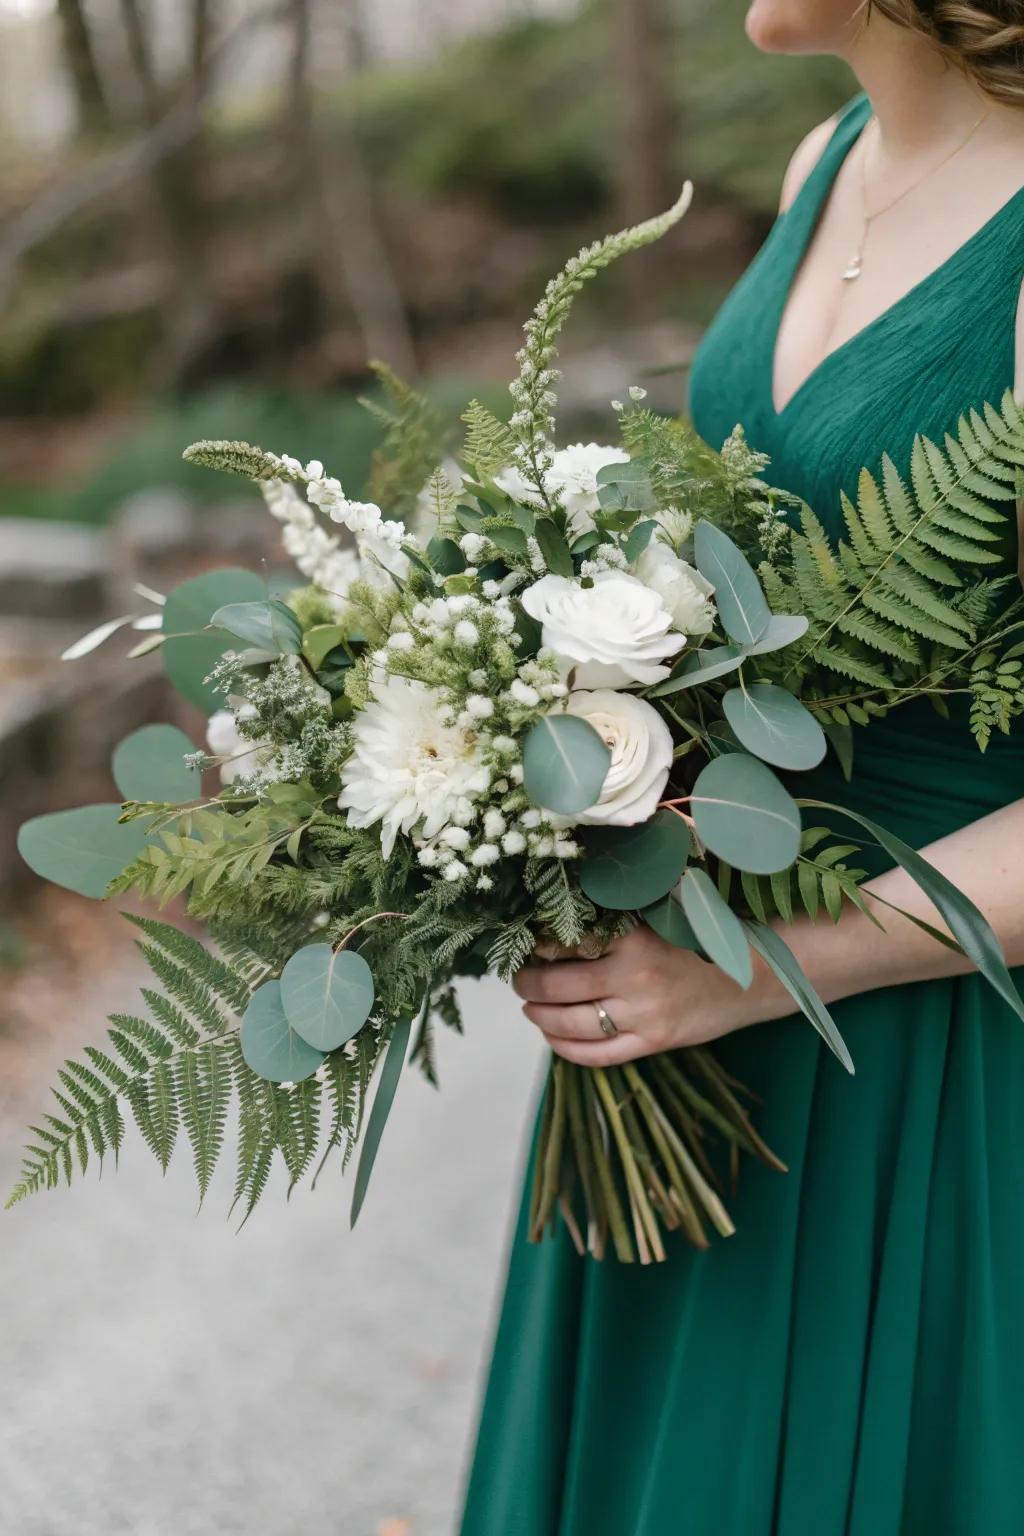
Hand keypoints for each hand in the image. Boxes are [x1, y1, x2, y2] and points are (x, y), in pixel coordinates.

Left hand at [512, 924, 782, 1066]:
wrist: (753, 975)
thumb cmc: (701, 939)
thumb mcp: (660, 917)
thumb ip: (616, 921)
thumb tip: (561, 921)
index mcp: (634, 938)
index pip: (566, 945)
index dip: (536, 947)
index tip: (523, 944)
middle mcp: (635, 977)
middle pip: (559, 986)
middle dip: (528, 984)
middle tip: (518, 979)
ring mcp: (644, 1015)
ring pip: (572, 1023)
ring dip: (540, 1016)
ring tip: (529, 1007)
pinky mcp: (653, 1042)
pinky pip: (597, 1055)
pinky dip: (566, 1049)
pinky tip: (553, 1038)